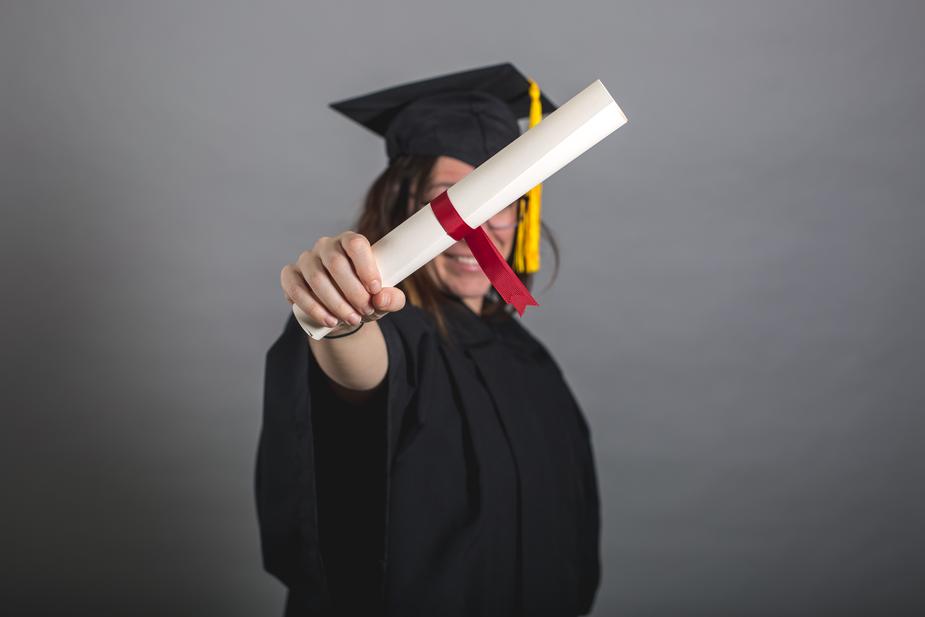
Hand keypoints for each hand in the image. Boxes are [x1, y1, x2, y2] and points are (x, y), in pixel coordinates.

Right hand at [280, 231, 405, 329]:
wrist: (341, 314)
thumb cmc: (364, 299)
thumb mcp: (383, 300)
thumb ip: (392, 299)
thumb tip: (381, 297)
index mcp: (350, 242)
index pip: (355, 244)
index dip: (366, 267)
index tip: (376, 290)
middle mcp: (326, 246)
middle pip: (336, 263)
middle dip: (353, 292)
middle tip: (365, 310)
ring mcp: (306, 260)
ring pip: (317, 278)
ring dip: (336, 303)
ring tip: (351, 319)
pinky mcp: (290, 276)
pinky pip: (296, 289)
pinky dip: (313, 307)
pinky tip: (329, 320)